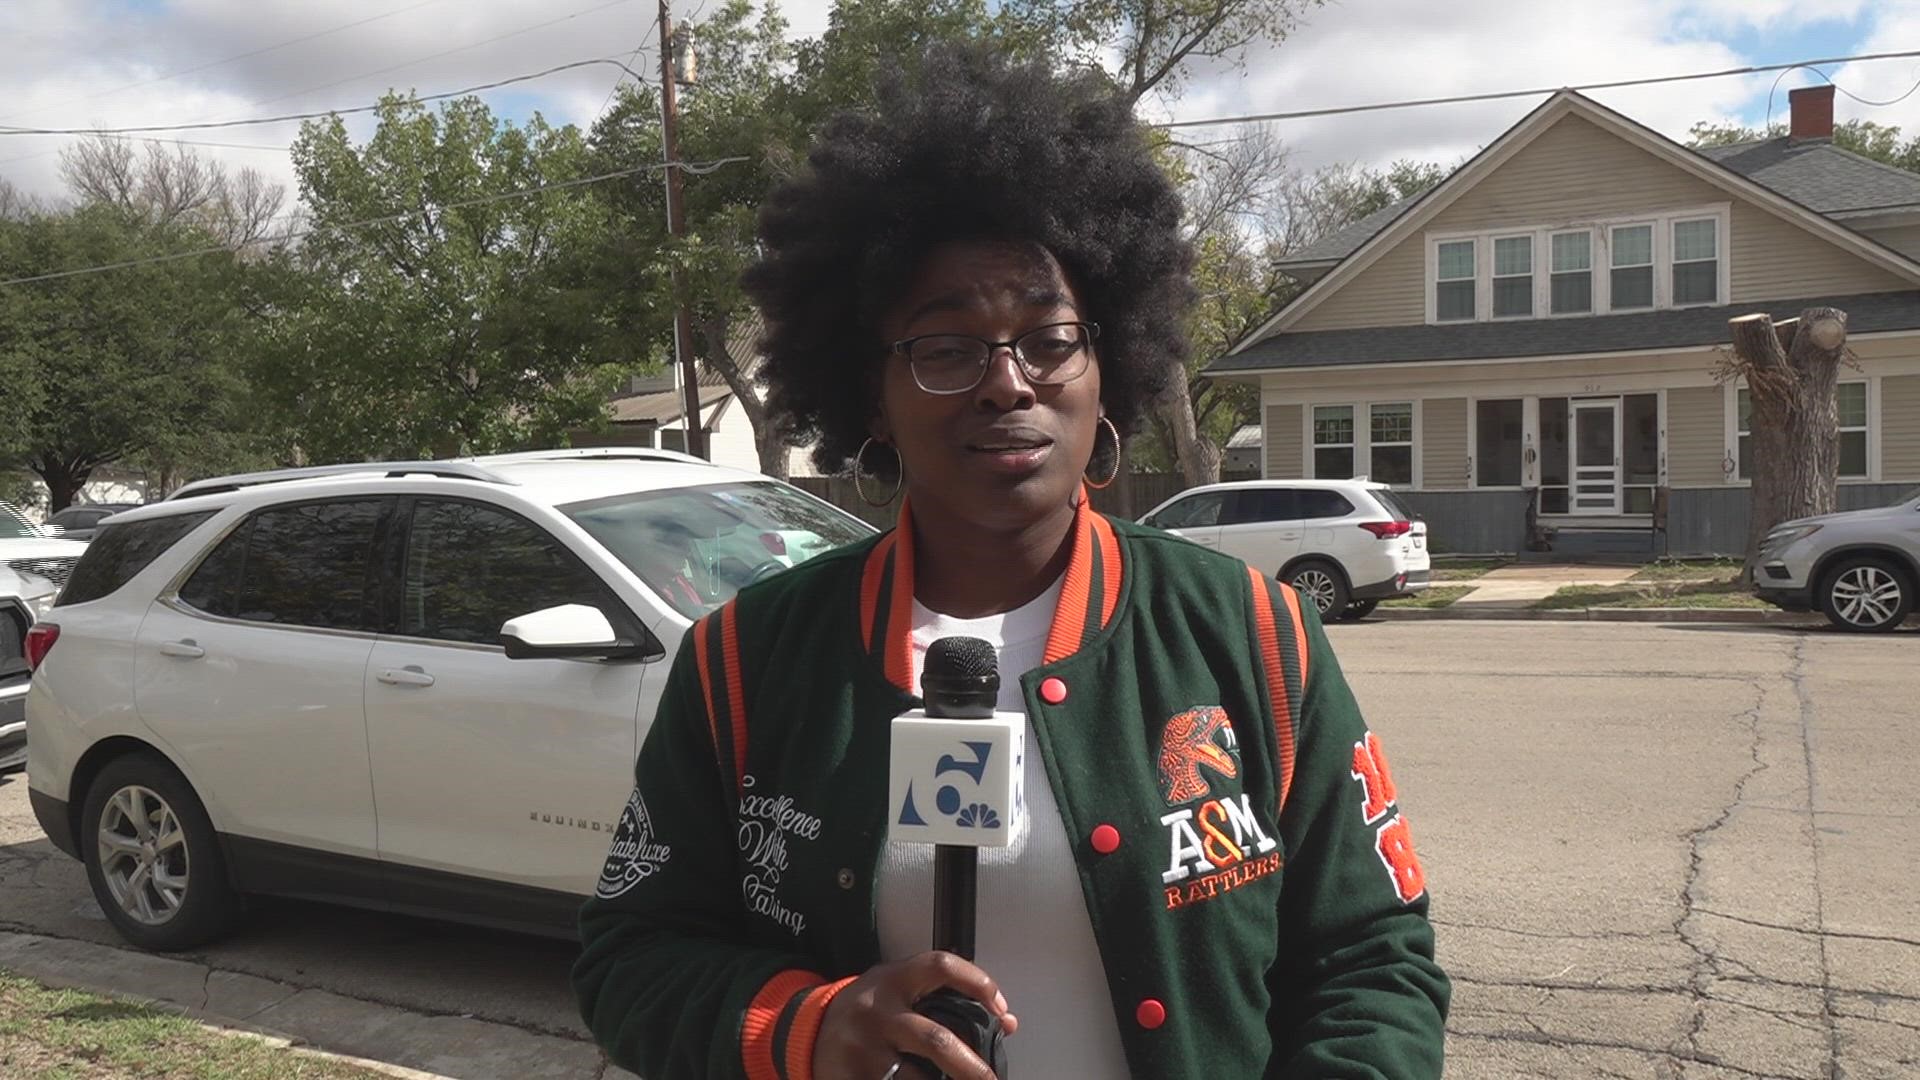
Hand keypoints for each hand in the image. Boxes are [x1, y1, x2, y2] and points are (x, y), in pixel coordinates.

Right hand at [812, 951, 1017, 1079]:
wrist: (805, 1030)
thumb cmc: (869, 1010)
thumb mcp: (899, 991)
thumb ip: (946, 999)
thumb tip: (1008, 1023)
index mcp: (894, 981)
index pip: (941, 966)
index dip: (977, 982)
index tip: (1002, 1011)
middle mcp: (878, 1012)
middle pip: (934, 1039)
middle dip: (969, 1066)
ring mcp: (862, 1049)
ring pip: (912, 1078)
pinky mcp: (850, 1078)